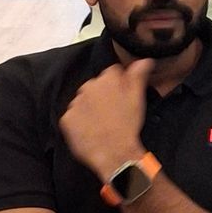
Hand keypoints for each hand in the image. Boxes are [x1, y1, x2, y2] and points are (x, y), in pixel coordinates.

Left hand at [58, 59, 150, 182]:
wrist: (114, 152)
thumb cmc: (128, 125)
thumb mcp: (137, 98)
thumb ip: (138, 75)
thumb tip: (144, 60)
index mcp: (107, 78)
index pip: (111, 74)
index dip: (117, 87)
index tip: (120, 99)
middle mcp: (89, 86)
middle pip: (94, 87)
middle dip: (101, 97)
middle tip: (111, 114)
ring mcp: (76, 103)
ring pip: (82, 102)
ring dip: (89, 109)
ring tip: (101, 124)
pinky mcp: (66, 119)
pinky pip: (72, 117)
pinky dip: (79, 123)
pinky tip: (90, 131)